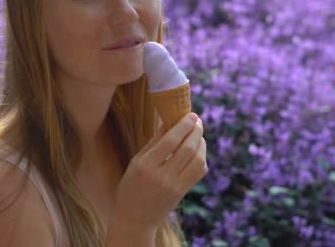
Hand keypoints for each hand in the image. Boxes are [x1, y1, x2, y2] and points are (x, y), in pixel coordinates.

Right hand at [111, 112, 206, 230]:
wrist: (135, 219)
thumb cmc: (131, 186)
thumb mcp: (136, 162)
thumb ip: (154, 142)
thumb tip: (168, 121)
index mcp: (146, 165)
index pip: (171, 140)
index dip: (184, 125)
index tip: (191, 115)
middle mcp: (162, 176)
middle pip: (188, 148)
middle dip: (196, 131)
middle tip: (197, 120)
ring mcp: (175, 186)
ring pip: (198, 160)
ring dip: (201, 143)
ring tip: (198, 133)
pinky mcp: (183, 192)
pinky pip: (199, 171)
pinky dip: (202, 157)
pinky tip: (197, 150)